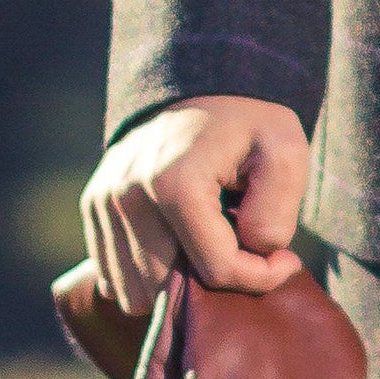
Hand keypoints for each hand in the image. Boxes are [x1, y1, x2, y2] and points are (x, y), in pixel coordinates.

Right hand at [80, 95, 311, 309]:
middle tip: (243, 249)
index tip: (284, 258)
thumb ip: (278, 209)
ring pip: (137, 293)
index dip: (261, 276)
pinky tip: (178, 245)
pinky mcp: (93, 210)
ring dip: (178, 283)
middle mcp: (128, 197)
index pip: (217, 270)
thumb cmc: (248, 122)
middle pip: (172, 291)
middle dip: (215, 281)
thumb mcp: (285, 151)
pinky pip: (115, 277)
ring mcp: (103, 205)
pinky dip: (150, 274)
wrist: (197, 84)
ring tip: (208, 244)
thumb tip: (253, 252)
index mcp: (176, 183)